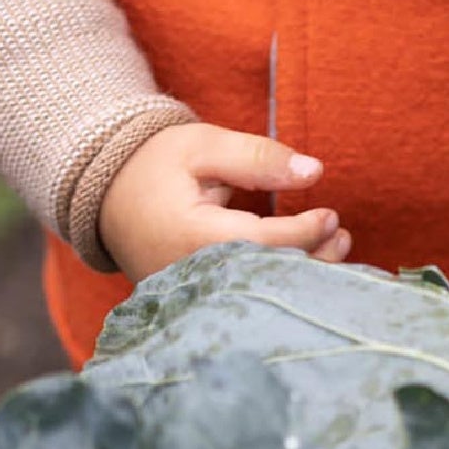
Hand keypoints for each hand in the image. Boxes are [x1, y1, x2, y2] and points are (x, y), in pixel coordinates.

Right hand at [97, 122, 351, 283]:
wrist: (105, 194)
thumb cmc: (156, 164)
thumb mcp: (204, 146)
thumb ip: (258, 157)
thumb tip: (315, 171)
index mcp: (192, 236)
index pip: (263, 245)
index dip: (304, 233)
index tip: (331, 214)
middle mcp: (190, 277)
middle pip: (266, 282)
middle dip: (312, 262)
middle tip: (343, 235)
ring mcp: (188, 296)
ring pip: (256, 295)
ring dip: (299, 275)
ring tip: (335, 246)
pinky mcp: (190, 302)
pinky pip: (241, 298)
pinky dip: (275, 282)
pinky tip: (304, 264)